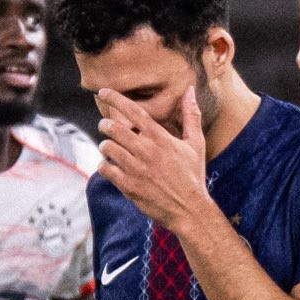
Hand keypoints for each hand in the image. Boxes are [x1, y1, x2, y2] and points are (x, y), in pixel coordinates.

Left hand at [96, 87, 209, 231]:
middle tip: (106, 126)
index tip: (103, 91)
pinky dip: (104, 165)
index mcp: (161, 138)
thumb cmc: (193, 175)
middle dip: (105, 124)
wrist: (189, 209)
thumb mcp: (196, 144)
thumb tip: (190, 90)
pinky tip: (111, 166)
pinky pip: (104, 168)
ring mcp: (136, 169)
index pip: (134, 112)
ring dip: (105, 145)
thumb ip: (191, 116)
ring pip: (106, 147)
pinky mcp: (128, 186)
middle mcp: (146, 151)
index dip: (115, 99)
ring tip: (111, 148)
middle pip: (113, 128)